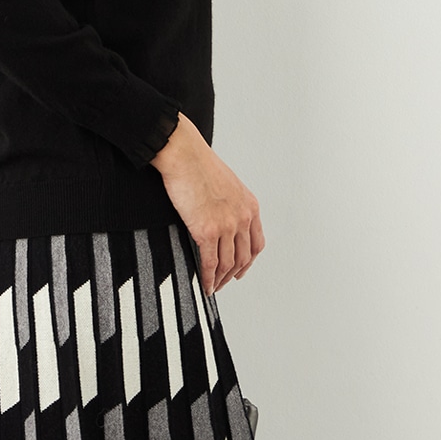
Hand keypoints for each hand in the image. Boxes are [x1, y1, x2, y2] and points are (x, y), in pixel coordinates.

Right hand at [150, 112, 264, 295]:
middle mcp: (243, 217)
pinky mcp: (207, 230)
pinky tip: (204, 283)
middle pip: (243, 258)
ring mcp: (226, 225)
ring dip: (220, 280)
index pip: (256, 244)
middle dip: (233, 274)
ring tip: (212, 286)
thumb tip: (221, 218)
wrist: (183, 153)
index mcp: (249, 206)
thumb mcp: (226, 183)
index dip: (248, 261)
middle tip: (223, 282)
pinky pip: (210, 263)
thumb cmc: (198, 162)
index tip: (240, 269)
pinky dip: (208, 277)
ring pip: (227, 264)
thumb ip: (230, 203)